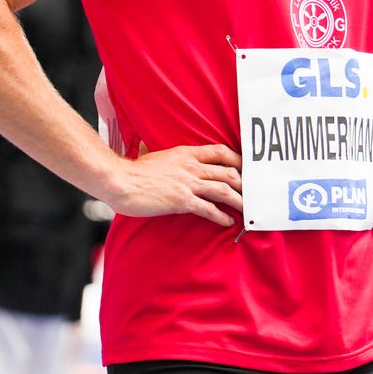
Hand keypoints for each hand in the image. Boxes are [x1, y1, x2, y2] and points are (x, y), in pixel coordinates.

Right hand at [103, 142, 242, 227]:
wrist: (119, 180)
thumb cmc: (134, 172)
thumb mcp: (159, 158)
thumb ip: (174, 161)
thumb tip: (178, 164)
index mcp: (186, 153)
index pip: (220, 152)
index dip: (238, 160)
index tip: (246, 169)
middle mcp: (191, 166)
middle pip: (228, 172)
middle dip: (244, 184)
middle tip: (253, 193)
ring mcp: (187, 183)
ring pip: (224, 190)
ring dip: (239, 201)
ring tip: (247, 210)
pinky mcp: (182, 200)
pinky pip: (208, 208)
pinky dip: (221, 216)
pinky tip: (227, 221)